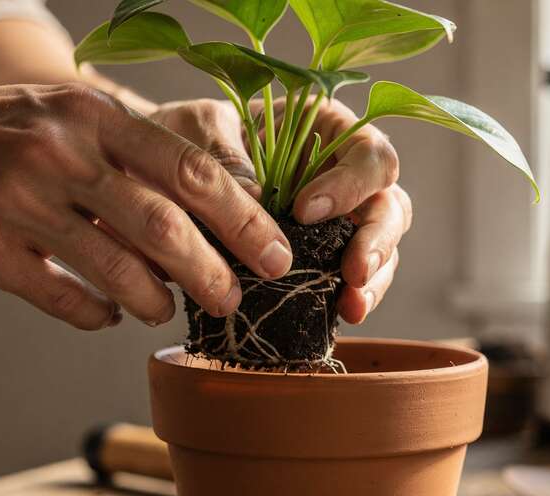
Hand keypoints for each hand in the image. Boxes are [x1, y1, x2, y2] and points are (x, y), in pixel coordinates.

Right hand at [0, 79, 294, 328]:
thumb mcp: (58, 110)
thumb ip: (124, 151)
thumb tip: (209, 204)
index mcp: (89, 113)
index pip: (190, 169)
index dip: (244, 219)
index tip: (276, 254)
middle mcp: (59, 154)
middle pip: (167, 228)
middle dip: (215, 275)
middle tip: (234, 300)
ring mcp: (18, 204)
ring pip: (121, 272)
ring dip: (157, 302)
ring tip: (164, 310)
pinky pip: (65, 299)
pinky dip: (98, 314)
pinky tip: (107, 313)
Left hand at [151, 97, 410, 323]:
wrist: (161, 173)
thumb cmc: (188, 137)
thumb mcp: (202, 134)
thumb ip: (229, 159)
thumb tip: (258, 199)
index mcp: (329, 128)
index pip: (367, 153)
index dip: (349, 184)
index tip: (303, 211)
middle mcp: (345, 172)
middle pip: (389, 204)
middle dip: (376, 240)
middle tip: (353, 271)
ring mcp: (340, 217)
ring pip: (382, 246)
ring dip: (373, 278)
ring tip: (351, 305)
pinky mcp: (324, 256)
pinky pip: (353, 278)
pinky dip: (351, 296)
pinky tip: (341, 313)